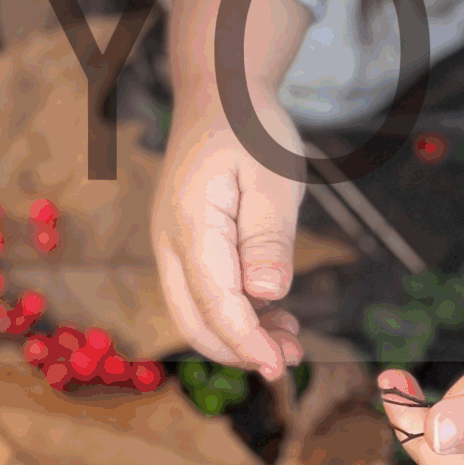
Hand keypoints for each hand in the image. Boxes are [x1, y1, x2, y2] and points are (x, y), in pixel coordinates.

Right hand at [154, 99, 304, 376]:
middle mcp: (169, 242)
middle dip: (240, 349)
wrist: (219, 96)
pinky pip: (199, 292)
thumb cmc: (250, 129)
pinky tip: (271, 309)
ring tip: (291, 334)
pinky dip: (232, 313)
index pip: (215, 303)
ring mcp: (171, 244)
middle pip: (194, 320)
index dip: (247, 343)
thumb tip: (266, 294)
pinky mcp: (183, 245)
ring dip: (238, 334)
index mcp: (191, 225)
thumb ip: (269, 237)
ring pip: (193, 311)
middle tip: (294, 355)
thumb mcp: (274, 176)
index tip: (281, 368)